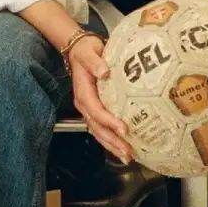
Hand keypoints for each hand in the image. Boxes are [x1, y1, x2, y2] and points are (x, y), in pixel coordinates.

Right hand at [69, 35, 132, 163]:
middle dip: (112, 141)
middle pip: (97, 127)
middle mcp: (85, 104)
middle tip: (127, 151)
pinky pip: (101, 128)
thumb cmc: (86, 52)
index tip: (123, 128)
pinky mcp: (95, 110)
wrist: (79, 50)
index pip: (96, 110)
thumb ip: (95, 62)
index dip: (108, 121)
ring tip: (127, 156)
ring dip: (112, 145)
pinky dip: (111, 140)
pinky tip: (122, 148)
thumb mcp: (88, 53)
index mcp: (83, 92)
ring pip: (99, 131)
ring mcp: (89, 109)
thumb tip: (104, 71)